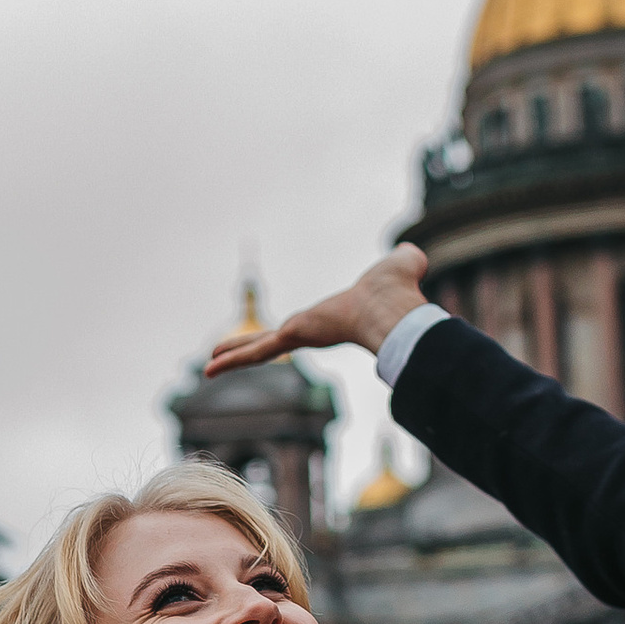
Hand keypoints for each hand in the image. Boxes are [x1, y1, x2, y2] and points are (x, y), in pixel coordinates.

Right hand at [206, 245, 431, 373]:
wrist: (393, 309)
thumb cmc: (398, 289)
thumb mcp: (399, 265)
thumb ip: (404, 261)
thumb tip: (414, 254)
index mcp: (332, 316)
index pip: (306, 326)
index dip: (295, 329)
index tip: (285, 333)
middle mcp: (313, 329)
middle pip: (275, 341)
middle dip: (251, 347)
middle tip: (230, 354)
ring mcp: (302, 335)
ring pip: (259, 350)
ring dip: (234, 357)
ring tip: (210, 366)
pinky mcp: (293, 337)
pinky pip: (257, 352)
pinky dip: (233, 361)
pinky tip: (211, 369)